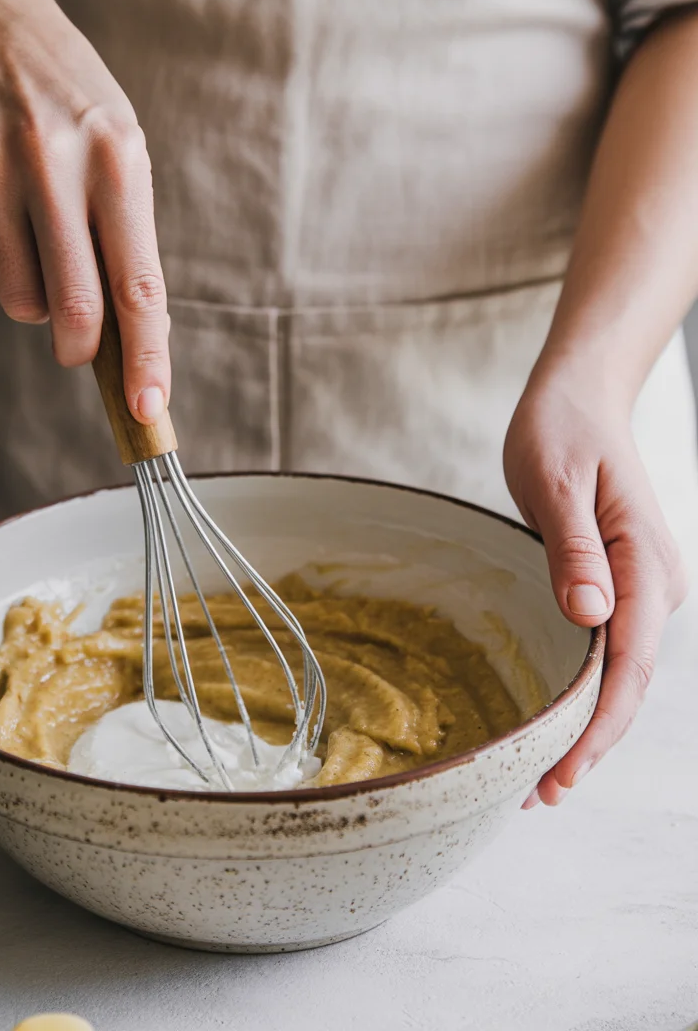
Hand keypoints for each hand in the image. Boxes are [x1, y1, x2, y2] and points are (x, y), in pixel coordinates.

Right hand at [0, 0, 168, 421]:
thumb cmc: (77, 115)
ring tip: (39, 242)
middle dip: (80, 347)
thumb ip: (128, 248)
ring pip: (18, 300)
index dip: (144, 355)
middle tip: (80, 346)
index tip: (146, 406)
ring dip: (36, 298)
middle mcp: (51, 164)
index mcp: (116, 163)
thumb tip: (133, 347)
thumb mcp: (124, 161)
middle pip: (71, 307)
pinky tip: (1, 223)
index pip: (137, 284)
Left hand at [503, 371, 687, 807]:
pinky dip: (586, 692)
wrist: (580, 397)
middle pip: (629, 681)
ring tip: (542, 778)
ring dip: (589, 726)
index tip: (562, 773)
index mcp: (645, 564)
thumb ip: (575, 549)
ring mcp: (643, 586)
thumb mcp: (556, 482)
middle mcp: (656, 583)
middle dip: (591, 743)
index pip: (630, 664)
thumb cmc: (562, 431)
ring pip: (621, 673)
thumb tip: (593, 617)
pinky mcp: (622, 584)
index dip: (599, 726)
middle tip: (538, 797)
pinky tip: (558, 719)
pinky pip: (610, 650)